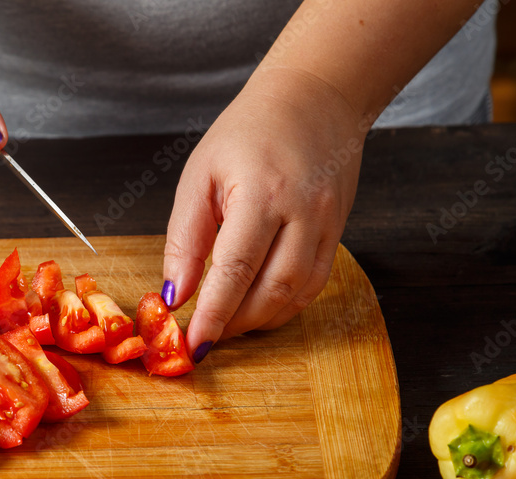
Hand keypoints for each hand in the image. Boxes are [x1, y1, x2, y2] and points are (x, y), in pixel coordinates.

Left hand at [162, 66, 364, 360]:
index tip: (194, 344)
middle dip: (236, 323)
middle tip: (205, 337)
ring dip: (260, 320)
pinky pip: (315, 285)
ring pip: (298, 294)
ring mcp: (328, 224)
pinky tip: (259, 307)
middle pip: (272, 290)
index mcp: (263, 194)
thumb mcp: (200, 176)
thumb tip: (175, 295)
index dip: (214, 314)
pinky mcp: (340, 231)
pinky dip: (285, 305)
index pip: (236, 270)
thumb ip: (186, 239)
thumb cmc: (248, 132)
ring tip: (228, 325)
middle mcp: (304, 213)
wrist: (314, 98)